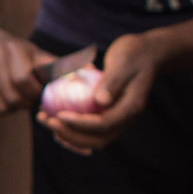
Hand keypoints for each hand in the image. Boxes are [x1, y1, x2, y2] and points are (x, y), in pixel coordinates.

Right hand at [0, 29, 54, 113]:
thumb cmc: (19, 55)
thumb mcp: (38, 55)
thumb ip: (61, 66)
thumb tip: (91, 69)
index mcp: (13, 47)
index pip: (23, 79)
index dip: (33, 93)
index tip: (37, 93)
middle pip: (11, 97)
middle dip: (23, 104)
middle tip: (26, 101)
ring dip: (11, 110)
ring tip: (15, 101)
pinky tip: (1, 102)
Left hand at [37, 32, 156, 154]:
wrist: (149, 54)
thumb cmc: (135, 53)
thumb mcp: (124, 61)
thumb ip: (112, 82)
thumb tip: (100, 102)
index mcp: (131, 108)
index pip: (104, 124)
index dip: (80, 124)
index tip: (59, 115)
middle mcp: (125, 119)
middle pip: (97, 140)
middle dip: (69, 134)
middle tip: (46, 120)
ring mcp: (118, 120)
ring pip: (92, 140)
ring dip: (67, 135)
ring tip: (44, 120)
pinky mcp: (109, 116)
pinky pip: (89, 132)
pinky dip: (71, 130)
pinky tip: (52, 119)